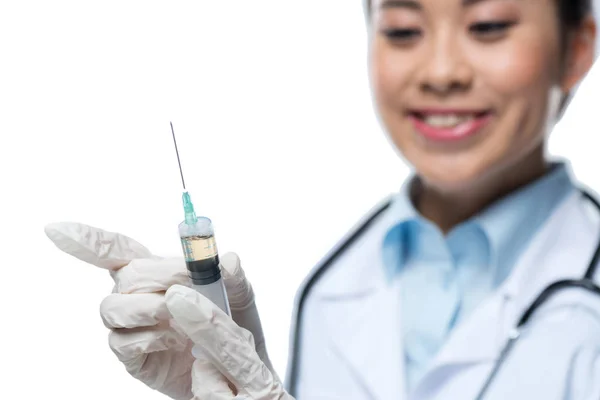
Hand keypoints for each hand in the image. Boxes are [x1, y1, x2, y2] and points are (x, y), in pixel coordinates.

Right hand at [44, 222, 275, 399]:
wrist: (235, 369)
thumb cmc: (231, 325)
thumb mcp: (240, 297)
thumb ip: (233, 277)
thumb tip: (229, 260)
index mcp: (155, 273)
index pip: (115, 249)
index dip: (87, 239)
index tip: (56, 229)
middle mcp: (136, 296)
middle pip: (124, 275)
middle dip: (156, 275)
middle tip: (187, 284)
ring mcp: (131, 326)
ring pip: (111, 308)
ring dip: (144, 306)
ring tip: (173, 312)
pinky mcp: (133, 356)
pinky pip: (122, 342)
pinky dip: (147, 337)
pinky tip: (172, 338)